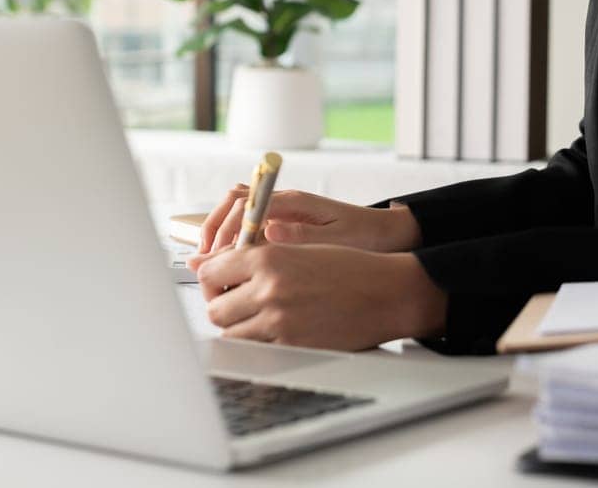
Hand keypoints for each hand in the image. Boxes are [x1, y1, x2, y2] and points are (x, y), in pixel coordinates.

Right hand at [193, 185, 420, 256]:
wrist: (387, 235)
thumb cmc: (365, 238)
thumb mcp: (338, 241)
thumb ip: (303, 237)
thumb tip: (269, 231)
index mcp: (296, 202)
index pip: (247, 205)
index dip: (226, 230)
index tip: (214, 253)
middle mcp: (285, 202)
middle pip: (234, 202)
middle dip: (214, 228)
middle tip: (201, 259)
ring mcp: (283, 211)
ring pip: (237, 210)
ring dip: (219, 232)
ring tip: (208, 262)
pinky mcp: (284, 224)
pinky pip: (249, 224)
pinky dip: (233, 239)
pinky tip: (228, 263)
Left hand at [195, 243, 446, 349]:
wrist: (386, 292)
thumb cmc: (349, 267)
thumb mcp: (300, 248)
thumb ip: (259, 257)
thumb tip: (216, 264)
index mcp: (268, 257)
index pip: (210, 271)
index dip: (211, 280)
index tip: (219, 284)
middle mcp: (268, 288)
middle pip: (214, 307)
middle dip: (222, 306)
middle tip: (237, 304)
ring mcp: (278, 320)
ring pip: (230, 333)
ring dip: (238, 327)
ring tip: (258, 318)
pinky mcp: (291, 345)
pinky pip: (255, 349)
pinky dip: (258, 342)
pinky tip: (276, 331)